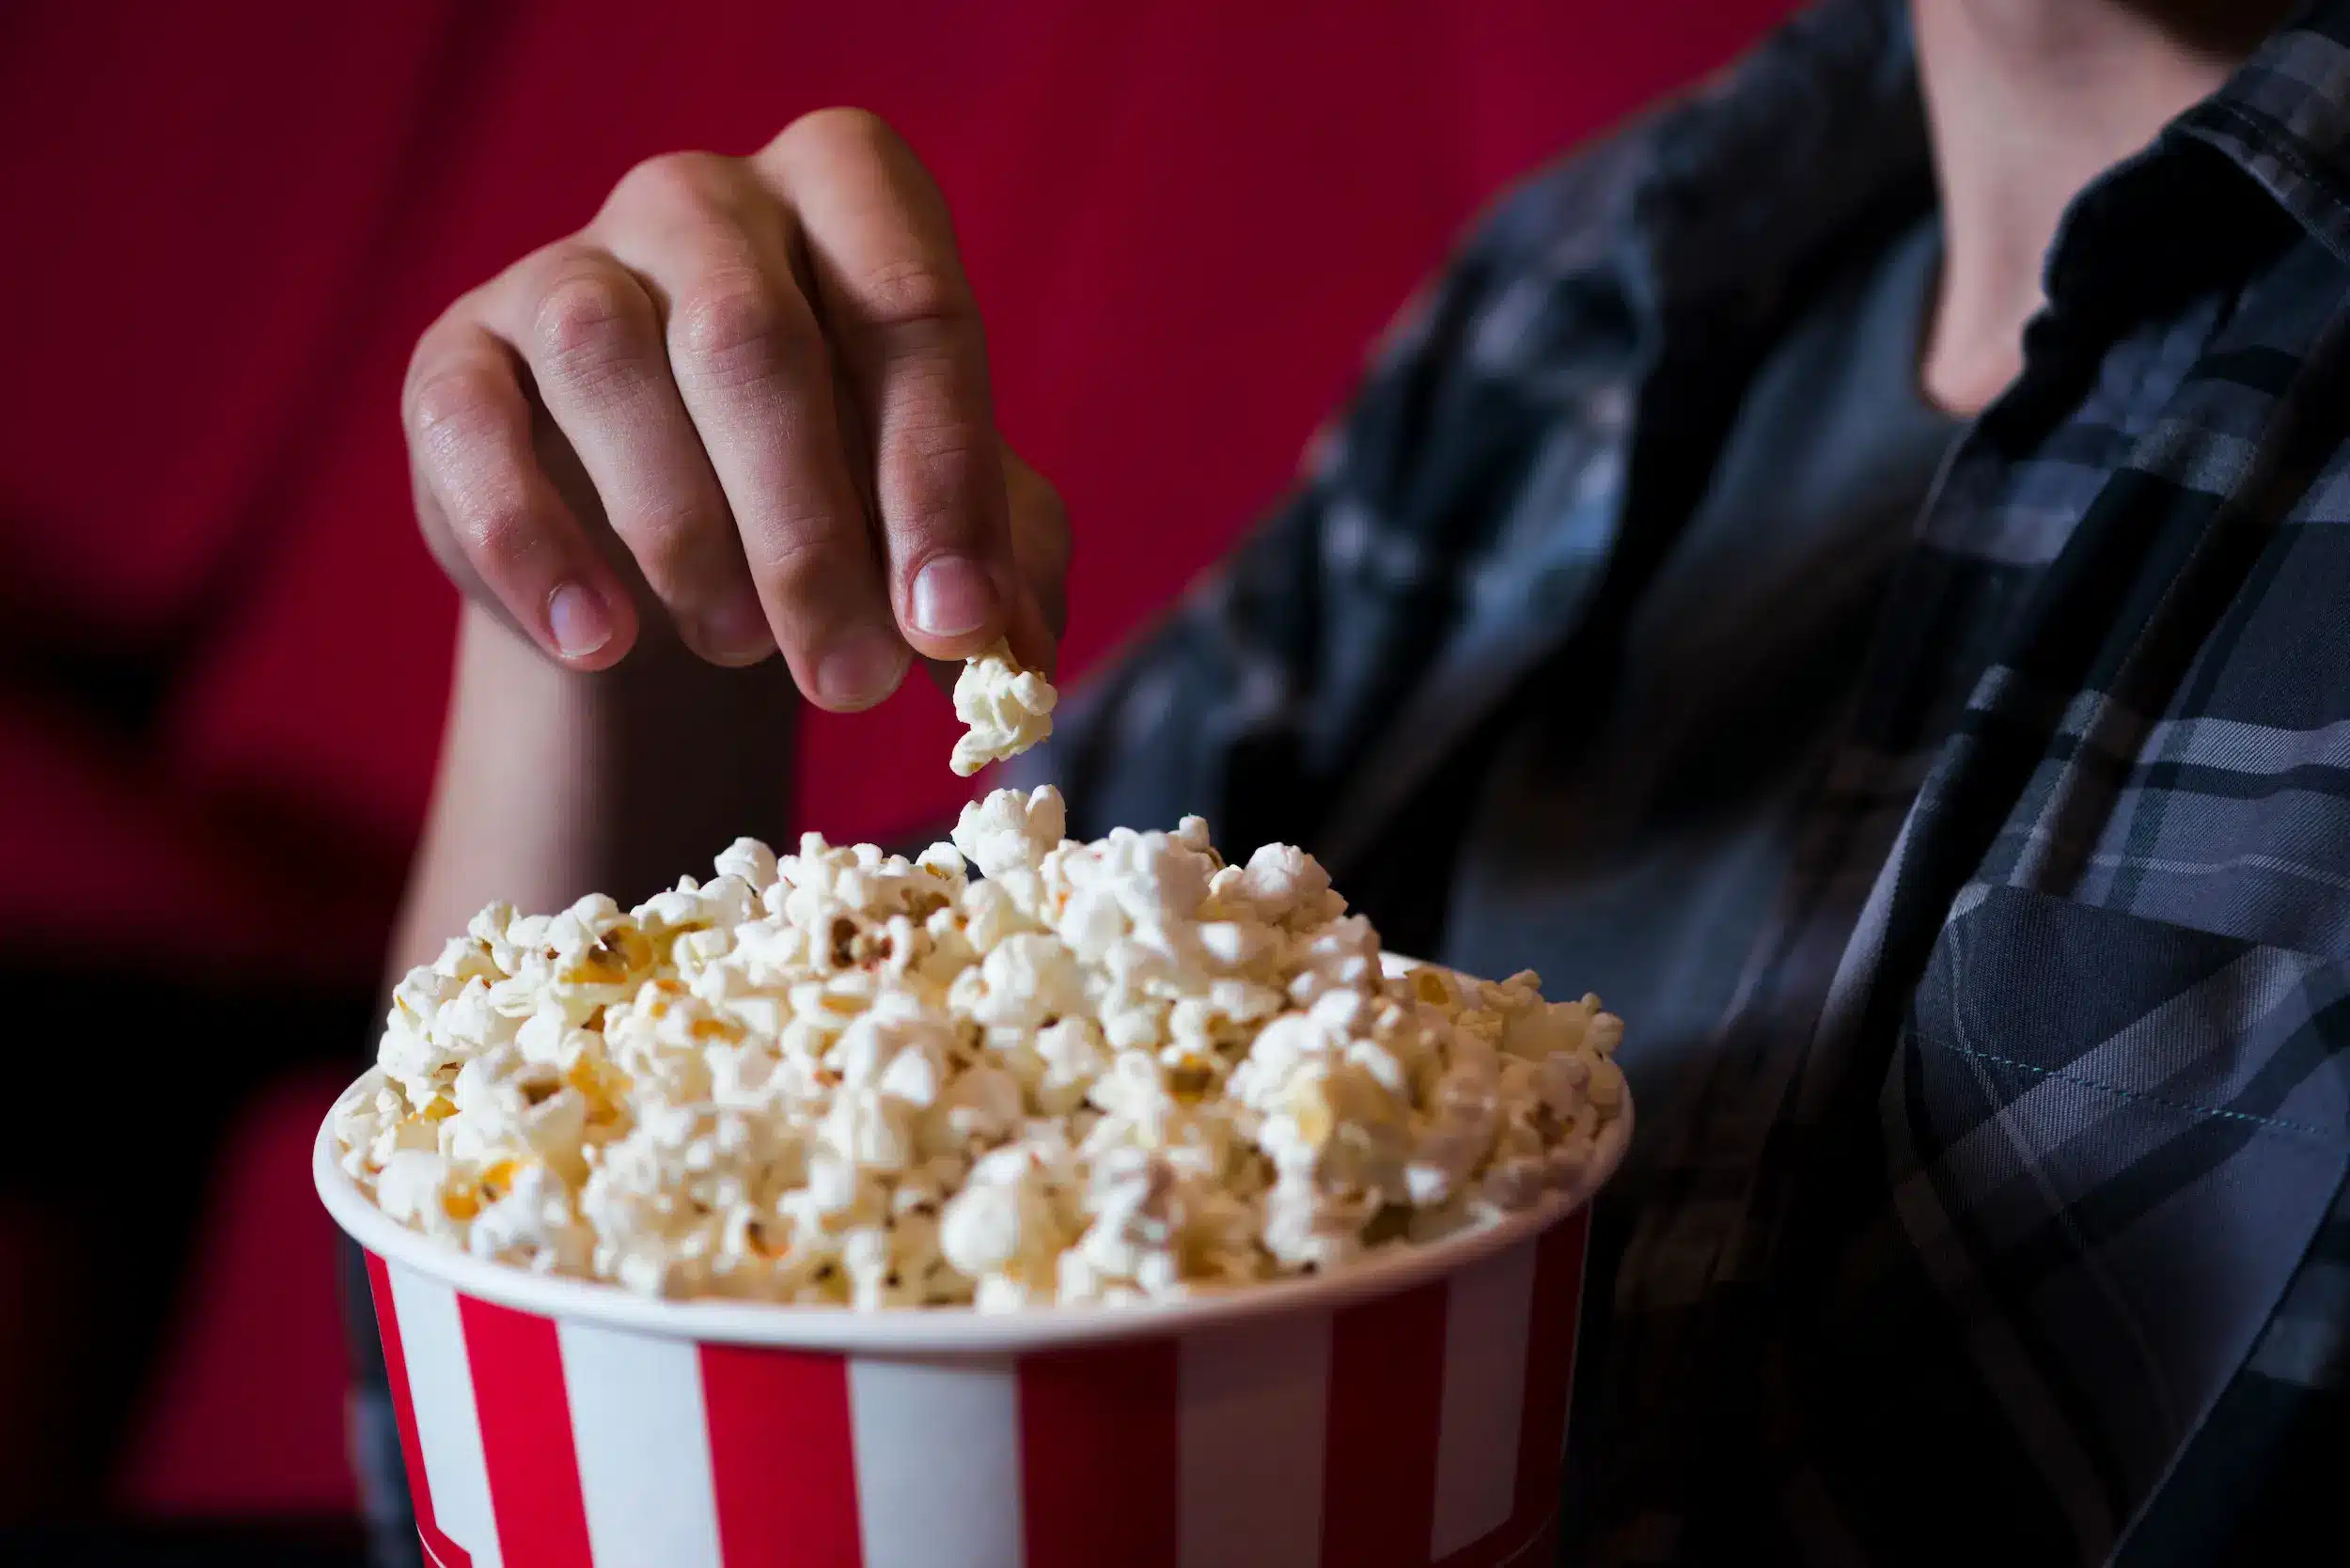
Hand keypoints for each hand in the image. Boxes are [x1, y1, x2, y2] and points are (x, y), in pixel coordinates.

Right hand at [402, 108, 1067, 709]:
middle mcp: (705, 201)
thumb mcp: (936, 523)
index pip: (910, 308)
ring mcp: (567, 267)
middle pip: (752, 339)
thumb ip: (998, 567)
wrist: (665, 551)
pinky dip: (533, 543)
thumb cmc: (838, 499)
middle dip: (812, 535)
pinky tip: (599, 643)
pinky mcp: (456, 356)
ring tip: (738, 650)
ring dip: (683, 533)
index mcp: (851, 197)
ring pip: (608, 362)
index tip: (957, 624)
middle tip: (853, 683)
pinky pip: (473, 427)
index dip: (939, 477)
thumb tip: (1015, 653)